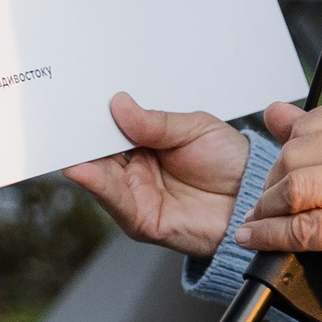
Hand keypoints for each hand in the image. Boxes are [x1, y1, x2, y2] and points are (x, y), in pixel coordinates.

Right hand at [64, 92, 252, 257]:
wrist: (255, 198)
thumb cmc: (229, 162)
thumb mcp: (195, 129)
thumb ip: (156, 123)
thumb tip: (119, 105)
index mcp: (144, 143)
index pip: (109, 130)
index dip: (93, 117)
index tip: (76, 101)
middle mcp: (134, 170)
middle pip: (97, 153)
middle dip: (81, 137)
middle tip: (66, 118)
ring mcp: (135, 195)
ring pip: (99, 177)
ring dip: (83, 160)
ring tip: (71, 143)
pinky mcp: (141, 220)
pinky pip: (115, 202)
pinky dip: (97, 186)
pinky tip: (85, 170)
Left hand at [242, 95, 321, 269]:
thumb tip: (274, 112)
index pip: (312, 122)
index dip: (287, 149)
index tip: (281, 170)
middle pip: (298, 154)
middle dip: (273, 181)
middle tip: (267, 200)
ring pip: (296, 188)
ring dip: (267, 209)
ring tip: (260, 218)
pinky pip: (304, 227)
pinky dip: (272, 235)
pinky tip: (259, 237)